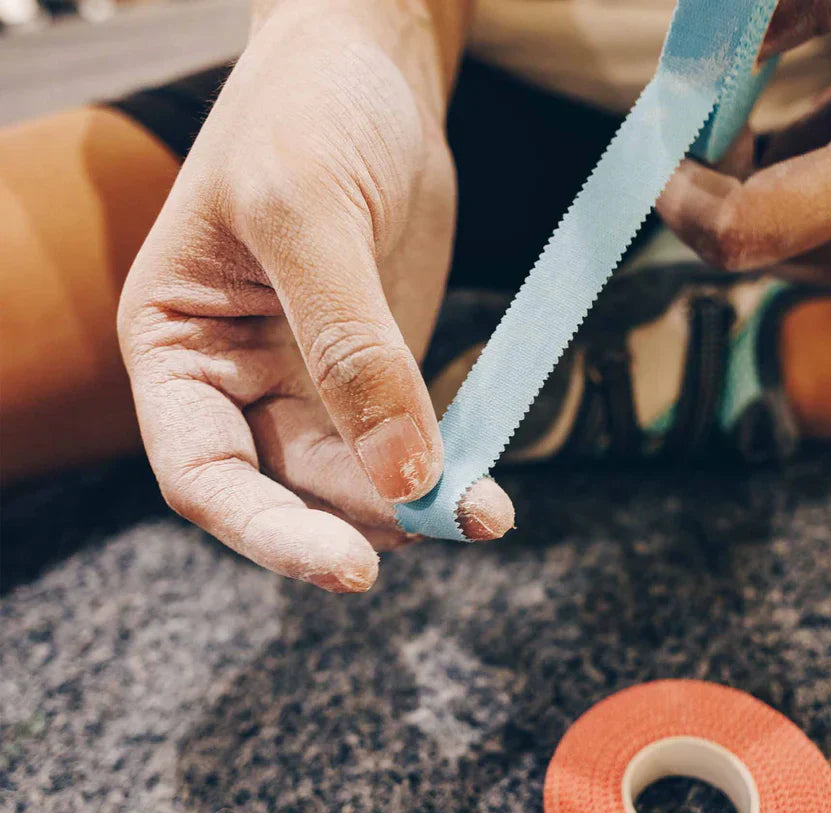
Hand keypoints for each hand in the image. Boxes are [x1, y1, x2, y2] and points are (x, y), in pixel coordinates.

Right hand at [118, 0, 512, 593]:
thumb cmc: (306, 110)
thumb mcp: (307, 214)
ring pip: (354, 477)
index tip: (352, 567)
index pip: (204, 474)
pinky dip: (443, 469)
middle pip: (289, 487)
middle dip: (363, 519)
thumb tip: (402, 473)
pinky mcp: (375, 371)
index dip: (270, 534)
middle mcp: (236, 377)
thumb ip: (349, 348)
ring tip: (479, 510)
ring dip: (414, 503)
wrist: (371, 62)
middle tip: (442, 523)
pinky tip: (484, 486)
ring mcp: (309, 378)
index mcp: (180, 347)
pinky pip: (404, 442)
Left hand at [658, 1, 830, 284]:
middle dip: (710, 172)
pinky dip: (797, 174)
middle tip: (709, 91)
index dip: (679, 198)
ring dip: (756, 166)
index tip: (656, 140)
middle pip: (750, 240)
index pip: (746, 231)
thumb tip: (707, 43)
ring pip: (779, 240)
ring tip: (800, 85)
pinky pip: (817, 233)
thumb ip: (808, 3)